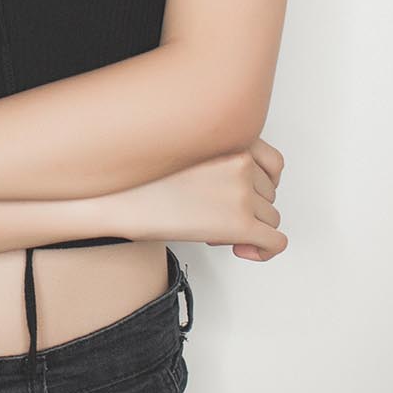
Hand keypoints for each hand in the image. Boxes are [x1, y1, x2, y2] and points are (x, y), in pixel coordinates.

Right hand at [113, 137, 286, 261]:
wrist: (117, 201)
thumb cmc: (140, 180)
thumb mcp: (184, 152)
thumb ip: (217, 160)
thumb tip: (236, 191)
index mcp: (231, 141)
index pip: (275, 164)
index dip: (265, 184)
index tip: (249, 196)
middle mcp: (242, 163)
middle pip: (270, 194)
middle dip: (249, 208)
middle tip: (215, 217)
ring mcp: (243, 193)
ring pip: (271, 218)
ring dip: (250, 228)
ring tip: (215, 231)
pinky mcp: (240, 224)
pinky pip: (275, 242)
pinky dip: (265, 250)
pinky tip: (242, 251)